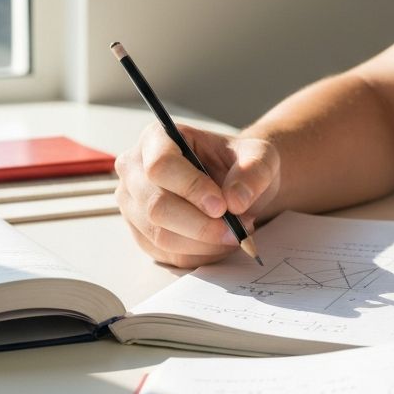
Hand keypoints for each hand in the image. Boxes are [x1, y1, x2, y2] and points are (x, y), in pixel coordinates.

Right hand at [115, 122, 280, 267]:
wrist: (238, 184)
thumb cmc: (241, 163)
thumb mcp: (260, 156)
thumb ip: (254, 171)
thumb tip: (236, 200)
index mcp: (157, 138)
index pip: (161, 166)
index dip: (191, 188)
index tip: (222, 206)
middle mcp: (136, 170)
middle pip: (156, 206)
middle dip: (201, 225)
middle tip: (236, 228)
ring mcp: (134, 205)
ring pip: (161, 236)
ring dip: (205, 242)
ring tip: (235, 232)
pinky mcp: (143, 234)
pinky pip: (168, 255)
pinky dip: (201, 254)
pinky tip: (222, 242)